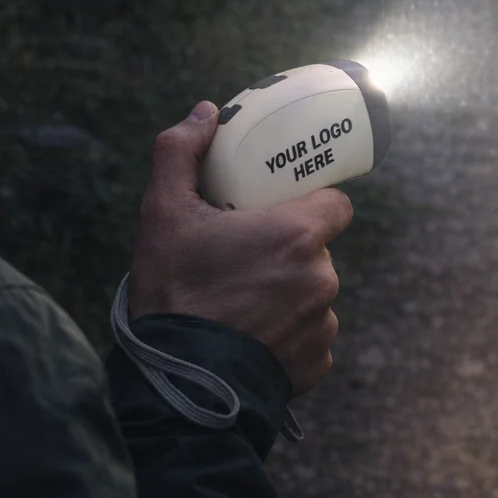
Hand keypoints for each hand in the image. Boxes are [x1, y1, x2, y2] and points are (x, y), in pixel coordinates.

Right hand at [127, 101, 353, 396]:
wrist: (177, 385)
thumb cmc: (173, 292)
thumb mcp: (163, 213)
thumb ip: (180, 153)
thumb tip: (206, 113)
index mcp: (297, 235)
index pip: (335, 203)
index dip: (312, 202)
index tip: (282, 208)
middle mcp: (322, 278)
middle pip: (318, 248)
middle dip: (290, 249)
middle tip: (246, 254)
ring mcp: (322, 325)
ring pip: (313, 293)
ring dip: (288, 292)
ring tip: (243, 300)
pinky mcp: (317, 364)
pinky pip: (309, 335)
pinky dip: (287, 333)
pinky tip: (251, 335)